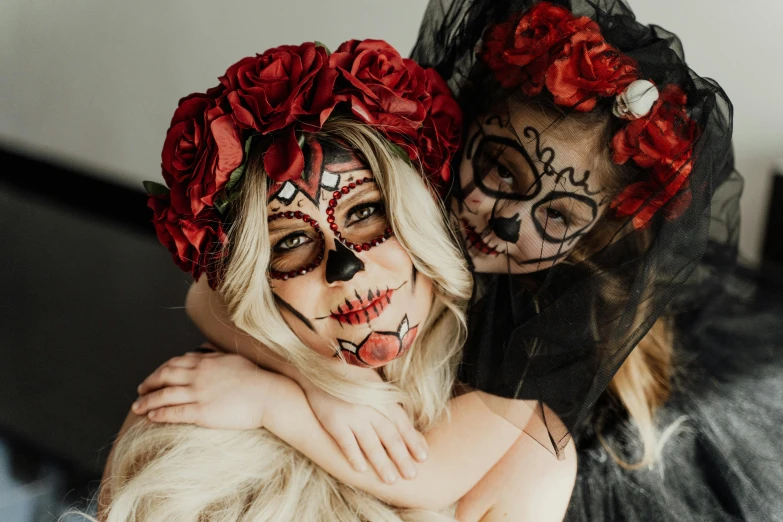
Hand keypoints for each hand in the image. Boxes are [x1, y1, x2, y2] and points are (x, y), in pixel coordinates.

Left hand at [133, 350, 282, 429]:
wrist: (268, 395)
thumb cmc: (255, 378)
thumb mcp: (232, 359)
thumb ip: (214, 354)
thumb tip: (202, 350)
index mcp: (206, 362)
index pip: (174, 363)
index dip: (160, 371)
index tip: (153, 378)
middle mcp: (199, 375)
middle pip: (164, 376)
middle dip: (149, 384)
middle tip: (140, 391)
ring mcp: (199, 393)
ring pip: (165, 395)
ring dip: (147, 401)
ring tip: (137, 408)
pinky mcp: (202, 412)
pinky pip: (175, 412)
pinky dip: (159, 414)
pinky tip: (150, 417)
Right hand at [301, 377, 428, 483]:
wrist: (317, 369)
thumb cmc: (350, 379)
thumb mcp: (374, 385)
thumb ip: (388, 403)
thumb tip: (407, 423)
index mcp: (382, 397)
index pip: (402, 423)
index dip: (413, 441)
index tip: (423, 457)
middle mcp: (369, 407)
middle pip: (390, 436)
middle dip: (402, 457)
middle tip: (412, 475)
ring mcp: (351, 415)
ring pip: (370, 443)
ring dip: (382, 463)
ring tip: (391, 480)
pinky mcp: (333, 421)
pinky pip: (346, 442)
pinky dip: (354, 456)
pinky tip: (361, 470)